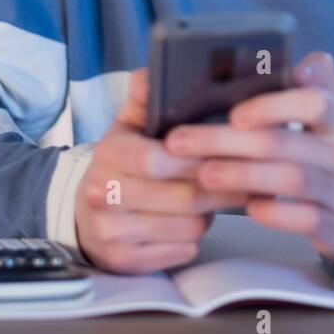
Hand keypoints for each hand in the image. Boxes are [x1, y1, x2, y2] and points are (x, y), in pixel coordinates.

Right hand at [74, 68, 247, 272]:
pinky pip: (181, 251)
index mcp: (109, 154)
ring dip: (212, 213)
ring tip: (217, 197)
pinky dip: (196, 237)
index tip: (229, 150)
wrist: (86, 212)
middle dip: (221, 186)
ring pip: (189, 226)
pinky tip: (195, 220)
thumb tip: (151, 72)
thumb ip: (146, 98)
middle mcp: (103, 195)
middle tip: (247, 176)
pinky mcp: (123, 262)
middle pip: (184, 197)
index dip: (200, 157)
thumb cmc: (122, 163)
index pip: (159, 159)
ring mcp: (111, 232)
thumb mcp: (128, 125)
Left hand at [163, 51, 333, 270]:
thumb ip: (320, 83)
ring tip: (200, 172)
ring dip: (239, 175)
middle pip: (283, 142)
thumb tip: (297, 57)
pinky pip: (299, 220)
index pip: (314, 101)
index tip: (234, 111)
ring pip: (288, 180)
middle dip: (225, 140)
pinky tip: (241, 206)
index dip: (272, 105)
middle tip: (179, 141)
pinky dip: (268, 212)